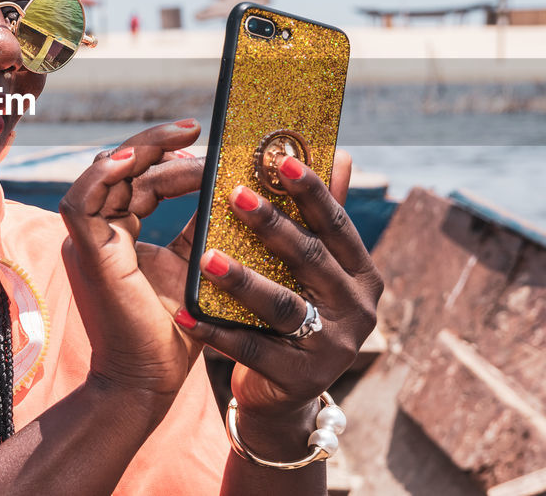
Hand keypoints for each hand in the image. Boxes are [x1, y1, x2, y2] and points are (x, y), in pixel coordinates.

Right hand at [57, 120, 205, 397]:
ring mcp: (88, 242)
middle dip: (157, 144)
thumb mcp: (195, 262)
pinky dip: (104, 175)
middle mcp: (98, 233)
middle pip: (120, 169)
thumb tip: (233, 181)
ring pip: (103, 174)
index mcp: (117, 235)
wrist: (151, 382)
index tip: (205, 145)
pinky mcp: (87, 253)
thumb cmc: (175, 330)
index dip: (168, 159)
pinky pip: (81, 201)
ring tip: (182, 134)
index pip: (138, 180)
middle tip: (195, 127)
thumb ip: (202, 223)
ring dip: (140, 150)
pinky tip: (135, 159)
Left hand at [158, 150, 383, 451]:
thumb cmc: (292, 312)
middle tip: (234, 194)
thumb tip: (340, 152)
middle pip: (310, 259)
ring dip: (242, 279)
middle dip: (272, 225)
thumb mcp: (309, 270)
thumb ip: (319, 217)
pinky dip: (214, 331)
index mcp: (362, 274)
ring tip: (205, 256)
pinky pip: (251, 349)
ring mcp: (332, 347)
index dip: (310, 191)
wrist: (282, 393)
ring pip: (282, 305)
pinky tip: (183, 313)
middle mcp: (357, 310)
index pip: (337, 224)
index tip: (280, 159)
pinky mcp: (301, 379)